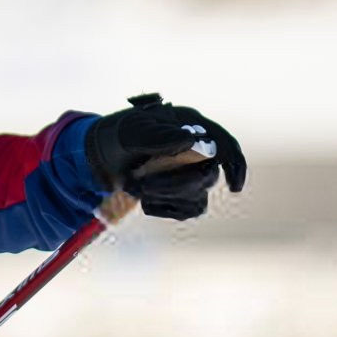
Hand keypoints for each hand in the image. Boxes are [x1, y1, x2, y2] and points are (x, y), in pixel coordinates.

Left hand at [85, 92, 245, 219]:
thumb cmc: (119, 135)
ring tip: (134, 185)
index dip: (236, 165)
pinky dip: (162, 207)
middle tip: (141, 185)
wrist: (101, 155)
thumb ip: (159, 136)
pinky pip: (186, 210)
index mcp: (191, 126)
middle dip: (174, 185)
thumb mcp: (132, 131)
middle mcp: (197, 150)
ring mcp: (190, 172)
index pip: (226, 145)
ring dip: (164, 196)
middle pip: (207, 176)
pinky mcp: (182, 193)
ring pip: (197, 196)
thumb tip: (191, 140)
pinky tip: (143, 196)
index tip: (233, 187)